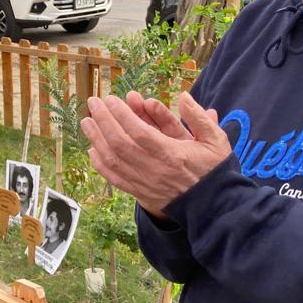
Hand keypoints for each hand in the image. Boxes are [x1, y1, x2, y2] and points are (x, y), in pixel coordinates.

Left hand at [80, 91, 231, 216]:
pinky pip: (115, 179)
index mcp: (171, 154)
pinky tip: (92, 150)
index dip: (121, 114)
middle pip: (120, 143)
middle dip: (103, 120)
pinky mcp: (140, 193)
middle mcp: (154, 169)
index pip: (138, 131)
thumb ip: (199, 118)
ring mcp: (145, 182)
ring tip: (87, 122)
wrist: (214, 206)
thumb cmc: (214, 170)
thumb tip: (183, 96)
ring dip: (96, 139)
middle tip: (93, 103)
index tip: (110, 99)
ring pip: (113, 160)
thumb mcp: (216, 140)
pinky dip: (101, 165)